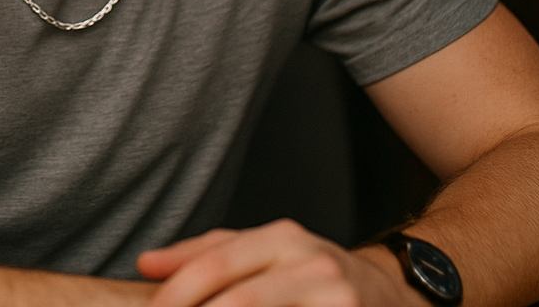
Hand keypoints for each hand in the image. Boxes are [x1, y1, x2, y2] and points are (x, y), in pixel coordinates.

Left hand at [137, 219, 413, 306]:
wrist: (392, 296)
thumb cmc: (313, 275)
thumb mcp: (267, 252)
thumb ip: (206, 254)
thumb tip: (146, 265)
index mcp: (282, 238)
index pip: (214, 264)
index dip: (176, 294)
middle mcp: (311, 263)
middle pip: (239, 299)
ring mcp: (335, 299)